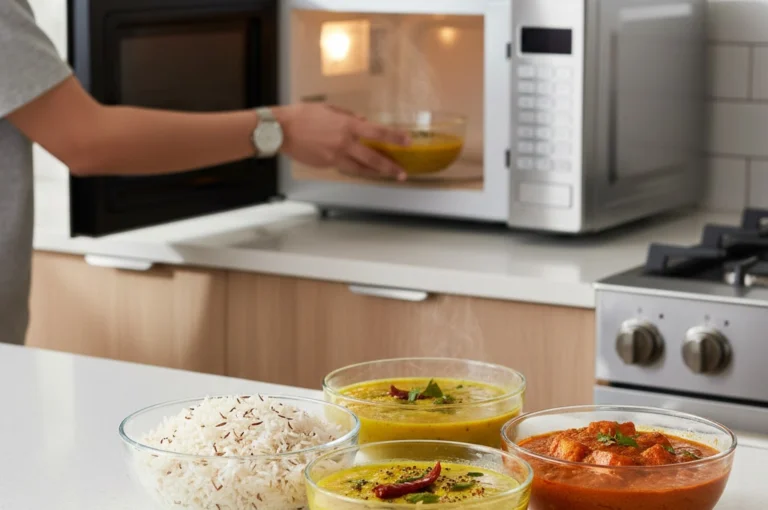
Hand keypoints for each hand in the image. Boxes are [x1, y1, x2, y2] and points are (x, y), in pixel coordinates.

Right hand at [273, 103, 409, 180]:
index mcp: (347, 125)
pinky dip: (354, 167)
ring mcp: (335, 156)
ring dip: (375, 172)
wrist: (281, 130)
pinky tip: (360, 168)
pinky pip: (344, 167)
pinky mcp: (326, 164)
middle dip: (389, 167)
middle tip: (402, 173)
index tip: (408, 142)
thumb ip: (349, 116)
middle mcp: (344, 142)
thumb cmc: (304, 115)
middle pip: (372, 158)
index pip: (377, 132)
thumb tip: (364, 123)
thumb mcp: (329, 109)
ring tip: (386, 175)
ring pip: (360, 168)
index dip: (394, 138)